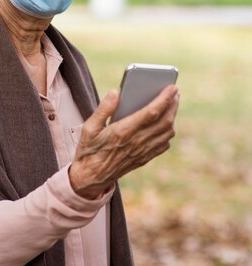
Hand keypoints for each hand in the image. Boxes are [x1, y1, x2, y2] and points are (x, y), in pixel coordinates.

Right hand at [69, 85, 179, 199]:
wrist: (91, 177)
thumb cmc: (89, 149)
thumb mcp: (89, 127)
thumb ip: (103, 109)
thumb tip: (116, 92)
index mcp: (123, 131)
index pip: (151, 112)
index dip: (164, 99)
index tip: (172, 87)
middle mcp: (136, 142)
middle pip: (164, 121)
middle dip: (173, 104)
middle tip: (175, 92)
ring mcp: (142, 152)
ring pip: (167, 132)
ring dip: (172, 117)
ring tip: (172, 104)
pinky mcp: (144, 159)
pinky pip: (163, 145)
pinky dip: (168, 132)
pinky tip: (165, 125)